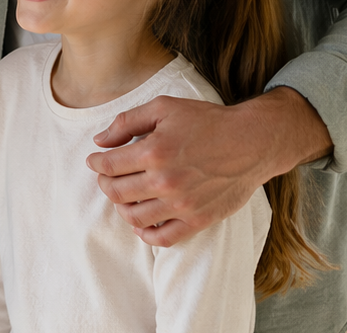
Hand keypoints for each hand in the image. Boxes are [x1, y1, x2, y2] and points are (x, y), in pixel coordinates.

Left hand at [85, 87, 332, 246]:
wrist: (251, 142)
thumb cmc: (207, 121)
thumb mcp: (164, 108)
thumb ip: (127, 122)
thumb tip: (100, 140)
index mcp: (153, 151)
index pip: (108, 165)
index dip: (96, 163)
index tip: (95, 160)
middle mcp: (165, 181)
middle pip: (116, 192)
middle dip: (105, 183)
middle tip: (107, 176)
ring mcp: (182, 204)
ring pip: (134, 217)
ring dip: (121, 208)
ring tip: (124, 197)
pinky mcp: (198, 219)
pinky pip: (162, 238)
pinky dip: (145, 234)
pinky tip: (141, 223)